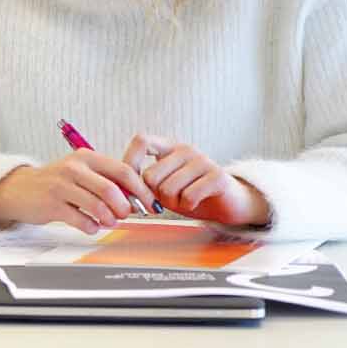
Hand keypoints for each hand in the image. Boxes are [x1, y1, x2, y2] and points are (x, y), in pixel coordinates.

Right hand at [0, 150, 156, 233]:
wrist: (18, 189)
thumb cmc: (54, 182)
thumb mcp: (80, 172)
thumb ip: (106, 180)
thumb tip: (136, 197)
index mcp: (86, 157)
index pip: (123, 171)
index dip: (141, 189)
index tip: (149, 203)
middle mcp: (73, 168)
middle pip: (112, 189)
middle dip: (125, 206)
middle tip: (126, 214)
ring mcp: (61, 186)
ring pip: (98, 206)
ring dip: (110, 219)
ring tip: (109, 222)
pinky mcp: (51, 204)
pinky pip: (81, 220)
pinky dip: (92, 227)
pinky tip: (91, 226)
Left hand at [123, 133, 270, 226]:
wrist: (227, 202)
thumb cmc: (188, 193)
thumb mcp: (161, 185)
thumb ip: (142, 182)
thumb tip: (119, 189)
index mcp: (169, 147)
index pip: (141, 140)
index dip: (130, 162)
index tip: (131, 184)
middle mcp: (185, 149)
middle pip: (150, 175)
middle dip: (152, 196)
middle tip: (163, 200)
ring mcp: (203, 161)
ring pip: (168, 189)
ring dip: (171, 203)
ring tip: (181, 200)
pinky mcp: (218, 177)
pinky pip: (189, 196)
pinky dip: (187, 206)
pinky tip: (194, 203)